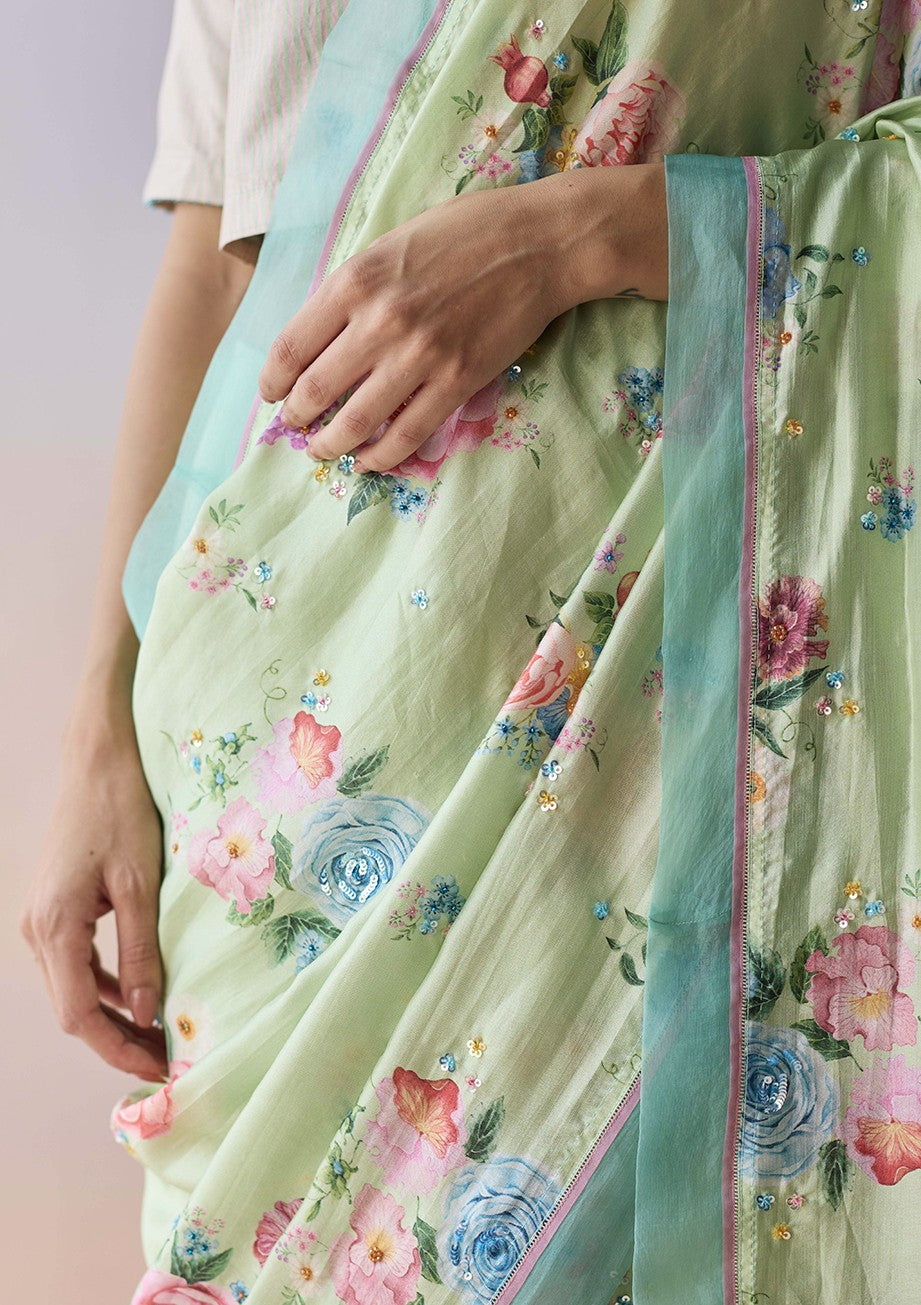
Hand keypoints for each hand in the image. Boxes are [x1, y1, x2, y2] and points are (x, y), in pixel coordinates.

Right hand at [19, 708, 167, 1081]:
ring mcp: (41, 921)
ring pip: (74, 989)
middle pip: (73, 1008)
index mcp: (54, 927)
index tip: (158, 1069)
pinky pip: (77, 963)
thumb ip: (142, 950)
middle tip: (166, 1061)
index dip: (117, 1048)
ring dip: (113, 1016)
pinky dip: (107, 986)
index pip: (79, 1014)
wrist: (96, 763)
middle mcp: (36, 930)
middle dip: (117, 1040)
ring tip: (159, 1038)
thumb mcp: (140, 883)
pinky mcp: (54, 910)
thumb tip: (149, 1013)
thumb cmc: (120, 812)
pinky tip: (142, 995)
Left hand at [257, 161, 666, 474]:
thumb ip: (352, 289)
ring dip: (332, 444)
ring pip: (356, 422)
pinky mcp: (456, 381)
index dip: (273, 382)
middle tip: (296, 428)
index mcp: (354, 281)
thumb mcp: (388, 245)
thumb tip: (320, 337)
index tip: (272, 395)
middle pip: (315, 391)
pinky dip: (381, 455)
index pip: (291, 348)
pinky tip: (369, 460)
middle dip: (298, 418)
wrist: (537, 243)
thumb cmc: (463, 234)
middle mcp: (380, 322)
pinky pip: (407, 434)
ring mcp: (419, 356)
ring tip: (326, 449)